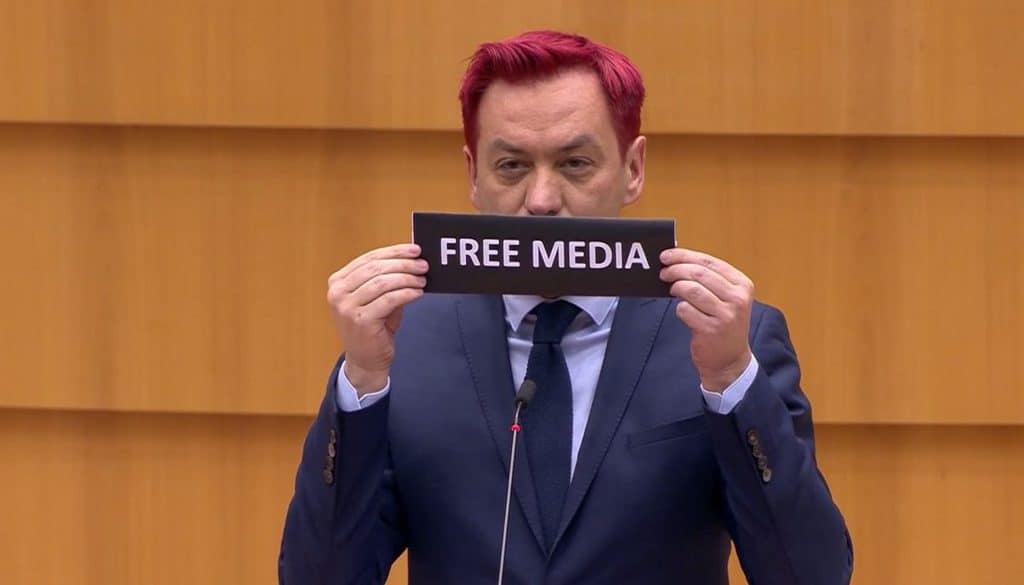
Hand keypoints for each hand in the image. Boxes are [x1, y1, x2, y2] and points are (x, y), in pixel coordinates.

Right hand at [327, 244, 428, 395]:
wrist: (366, 359)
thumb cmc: (373, 326)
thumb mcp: (377, 298)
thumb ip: (387, 278)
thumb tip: (412, 259)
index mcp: (338, 281)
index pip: (368, 258)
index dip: (394, 252)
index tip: (414, 249)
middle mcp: (338, 292)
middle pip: (376, 268)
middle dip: (403, 264)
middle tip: (423, 265)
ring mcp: (347, 307)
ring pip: (383, 282)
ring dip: (407, 278)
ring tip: (422, 279)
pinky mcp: (361, 320)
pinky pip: (389, 299)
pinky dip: (407, 293)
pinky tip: (418, 292)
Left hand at [659, 248, 753, 391]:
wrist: (729, 360)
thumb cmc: (723, 323)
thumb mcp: (726, 298)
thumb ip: (708, 279)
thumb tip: (677, 259)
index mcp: (742, 285)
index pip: (710, 262)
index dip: (685, 256)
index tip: (667, 255)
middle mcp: (738, 298)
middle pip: (699, 273)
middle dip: (676, 270)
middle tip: (663, 273)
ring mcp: (726, 315)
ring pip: (691, 289)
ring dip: (676, 287)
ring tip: (672, 290)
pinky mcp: (711, 330)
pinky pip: (685, 310)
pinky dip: (679, 308)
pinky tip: (683, 312)